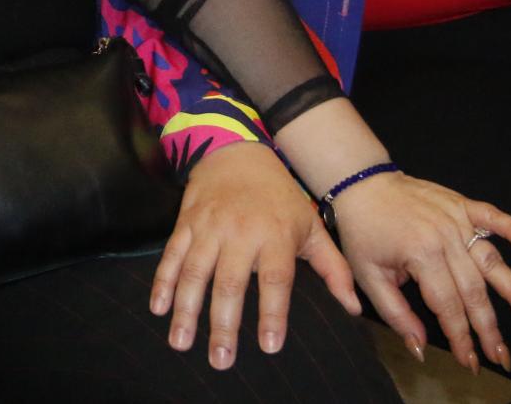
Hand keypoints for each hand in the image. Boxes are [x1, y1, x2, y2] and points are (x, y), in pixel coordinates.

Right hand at [150, 143, 358, 370]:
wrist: (237, 151)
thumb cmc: (280, 196)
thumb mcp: (312, 226)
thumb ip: (333, 268)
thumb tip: (353, 309)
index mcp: (276, 234)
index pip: (275, 279)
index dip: (272, 312)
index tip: (269, 345)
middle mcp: (241, 231)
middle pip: (230, 282)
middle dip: (223, 323)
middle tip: (221, 359)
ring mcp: (210, 226)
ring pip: (195, 272)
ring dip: (186, 309)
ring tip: (181, 342)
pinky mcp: (186, 222)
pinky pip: (171, 255)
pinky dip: (162, 281)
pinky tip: (158, 308)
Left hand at [331, 171, 510, 376]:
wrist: (362, 184)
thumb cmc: (363, 231)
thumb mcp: (368, 276)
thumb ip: (396, 313)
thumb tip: (420, 348)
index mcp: (420, 255)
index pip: (448, 306)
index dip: (460, 338)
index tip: (470, 362)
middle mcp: (444, 238)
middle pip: (474, 291)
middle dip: (488, 328)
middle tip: (501, 356)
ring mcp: (456, 219)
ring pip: (491, 260)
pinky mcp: (462, 205)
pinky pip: (493, 216)